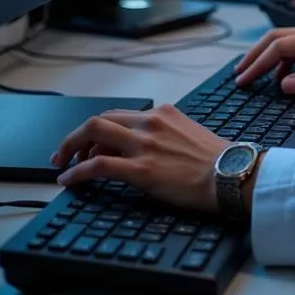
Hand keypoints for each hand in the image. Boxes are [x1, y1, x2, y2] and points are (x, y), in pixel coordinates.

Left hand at [50, 104, 240, 212]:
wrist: (231, 173)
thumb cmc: (217, 160)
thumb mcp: (190, 133)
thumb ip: (166, 132)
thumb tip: (149, 146)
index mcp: (163, 113)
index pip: (119, 115)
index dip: (97, 130)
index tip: (89, 144)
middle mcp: (150, 122)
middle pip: (99, 119)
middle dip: (75, 136)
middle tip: (65, 154)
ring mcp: (144, 144)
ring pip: (92, 133)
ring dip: (70, 149)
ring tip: (63, 166)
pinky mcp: (140, 169)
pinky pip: (97, 165)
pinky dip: (76, 172)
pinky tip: (67, 181)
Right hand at [234, 24, 294, 103]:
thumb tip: (283, 84)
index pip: (281, 45)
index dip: (259, 62)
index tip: (244, 79)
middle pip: (277, 37)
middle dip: (256, 55)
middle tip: (239, 74)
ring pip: (285, 43)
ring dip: (267, 58)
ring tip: (252, 77)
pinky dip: (282, 63)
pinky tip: (279, 79)